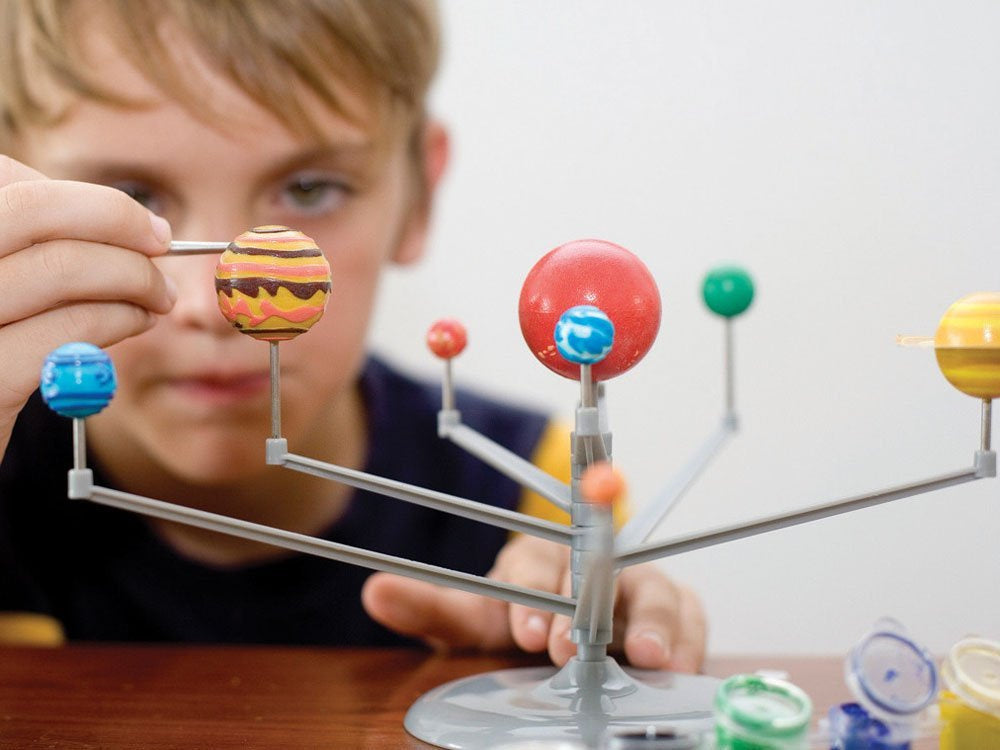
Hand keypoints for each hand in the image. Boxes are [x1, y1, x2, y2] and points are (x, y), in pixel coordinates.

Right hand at [0, 155, 176, 455]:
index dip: (78, 198)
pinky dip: (118, 319)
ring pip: (60, 268)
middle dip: (114, 220)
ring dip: (132, 276)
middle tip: (161, 243)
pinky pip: (68, 330)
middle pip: (31, 211)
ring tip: (157, 295)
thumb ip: (31, 248)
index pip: (5, 184)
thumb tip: (116, 217)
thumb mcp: (2, 292)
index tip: (135, 222)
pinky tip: (135, 323)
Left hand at [361, 534, 706, 671]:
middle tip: (573, 649)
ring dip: (651, 622)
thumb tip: (375, 591)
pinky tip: (680, 665)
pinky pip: (691, 615)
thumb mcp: (475, 623)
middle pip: (600, 571)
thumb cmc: (518, 623)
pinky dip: (689, 637)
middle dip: (590, 609)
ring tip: (649, 656)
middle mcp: (591, 564)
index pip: (534, 563)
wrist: (567, 636)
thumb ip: (433, 609)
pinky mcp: (676, 609)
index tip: (526, 630)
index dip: (531, 594)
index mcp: (538, 559)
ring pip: (653, 588)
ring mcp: (637, 582)